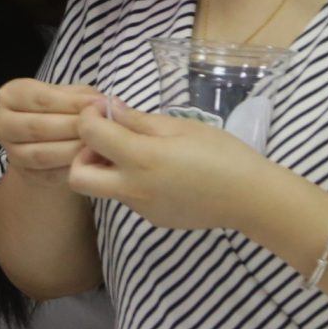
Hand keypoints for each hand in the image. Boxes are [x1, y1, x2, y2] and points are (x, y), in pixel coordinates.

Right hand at [0, 79, 104, 179]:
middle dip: (73, 128)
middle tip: (102, 129)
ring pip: (42, 155)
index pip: (41, 99)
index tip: (100, 105)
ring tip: (99, 145)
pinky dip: (72, 169)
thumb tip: (102, 105)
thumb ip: (83, 96)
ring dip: (73, 151)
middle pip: (37, 128)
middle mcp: (1, 124)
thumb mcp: (70, 94)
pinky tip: (91, 161)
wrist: (52, 139)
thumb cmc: (62, 109)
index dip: (72, 103)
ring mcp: (11, 152)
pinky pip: (49, 175)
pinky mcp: (25, 175)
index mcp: (10, 95)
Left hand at [67, 97, 277, 231]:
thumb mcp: (180, 127)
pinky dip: (131, 182)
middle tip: (108, 141)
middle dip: (82, 155)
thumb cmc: (221, 154)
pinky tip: (161, 173)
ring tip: (139, 153)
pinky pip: (127, 198)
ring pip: (102, 189)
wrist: (250, 198)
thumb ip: (139, 121)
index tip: (104, 109)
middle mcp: (132, 189)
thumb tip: (109, 109)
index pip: (89, 134)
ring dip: (107, 169)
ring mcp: (140, 209)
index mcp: (140, 159)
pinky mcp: (152, 219)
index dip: (89, 116)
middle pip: (77, 177)